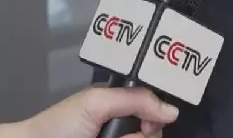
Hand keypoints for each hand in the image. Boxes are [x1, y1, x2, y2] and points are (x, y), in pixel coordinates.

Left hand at [5, 86, 177, 137]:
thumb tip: (172, 111)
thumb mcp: (96, 103)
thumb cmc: (60, 125)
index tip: (147, 123)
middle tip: (119, 136)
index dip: (156, 114)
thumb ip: (134, 99)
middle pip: (153, 131)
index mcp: (120, 106)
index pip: (154, 107)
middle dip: (141, 134)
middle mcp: (123, 126)